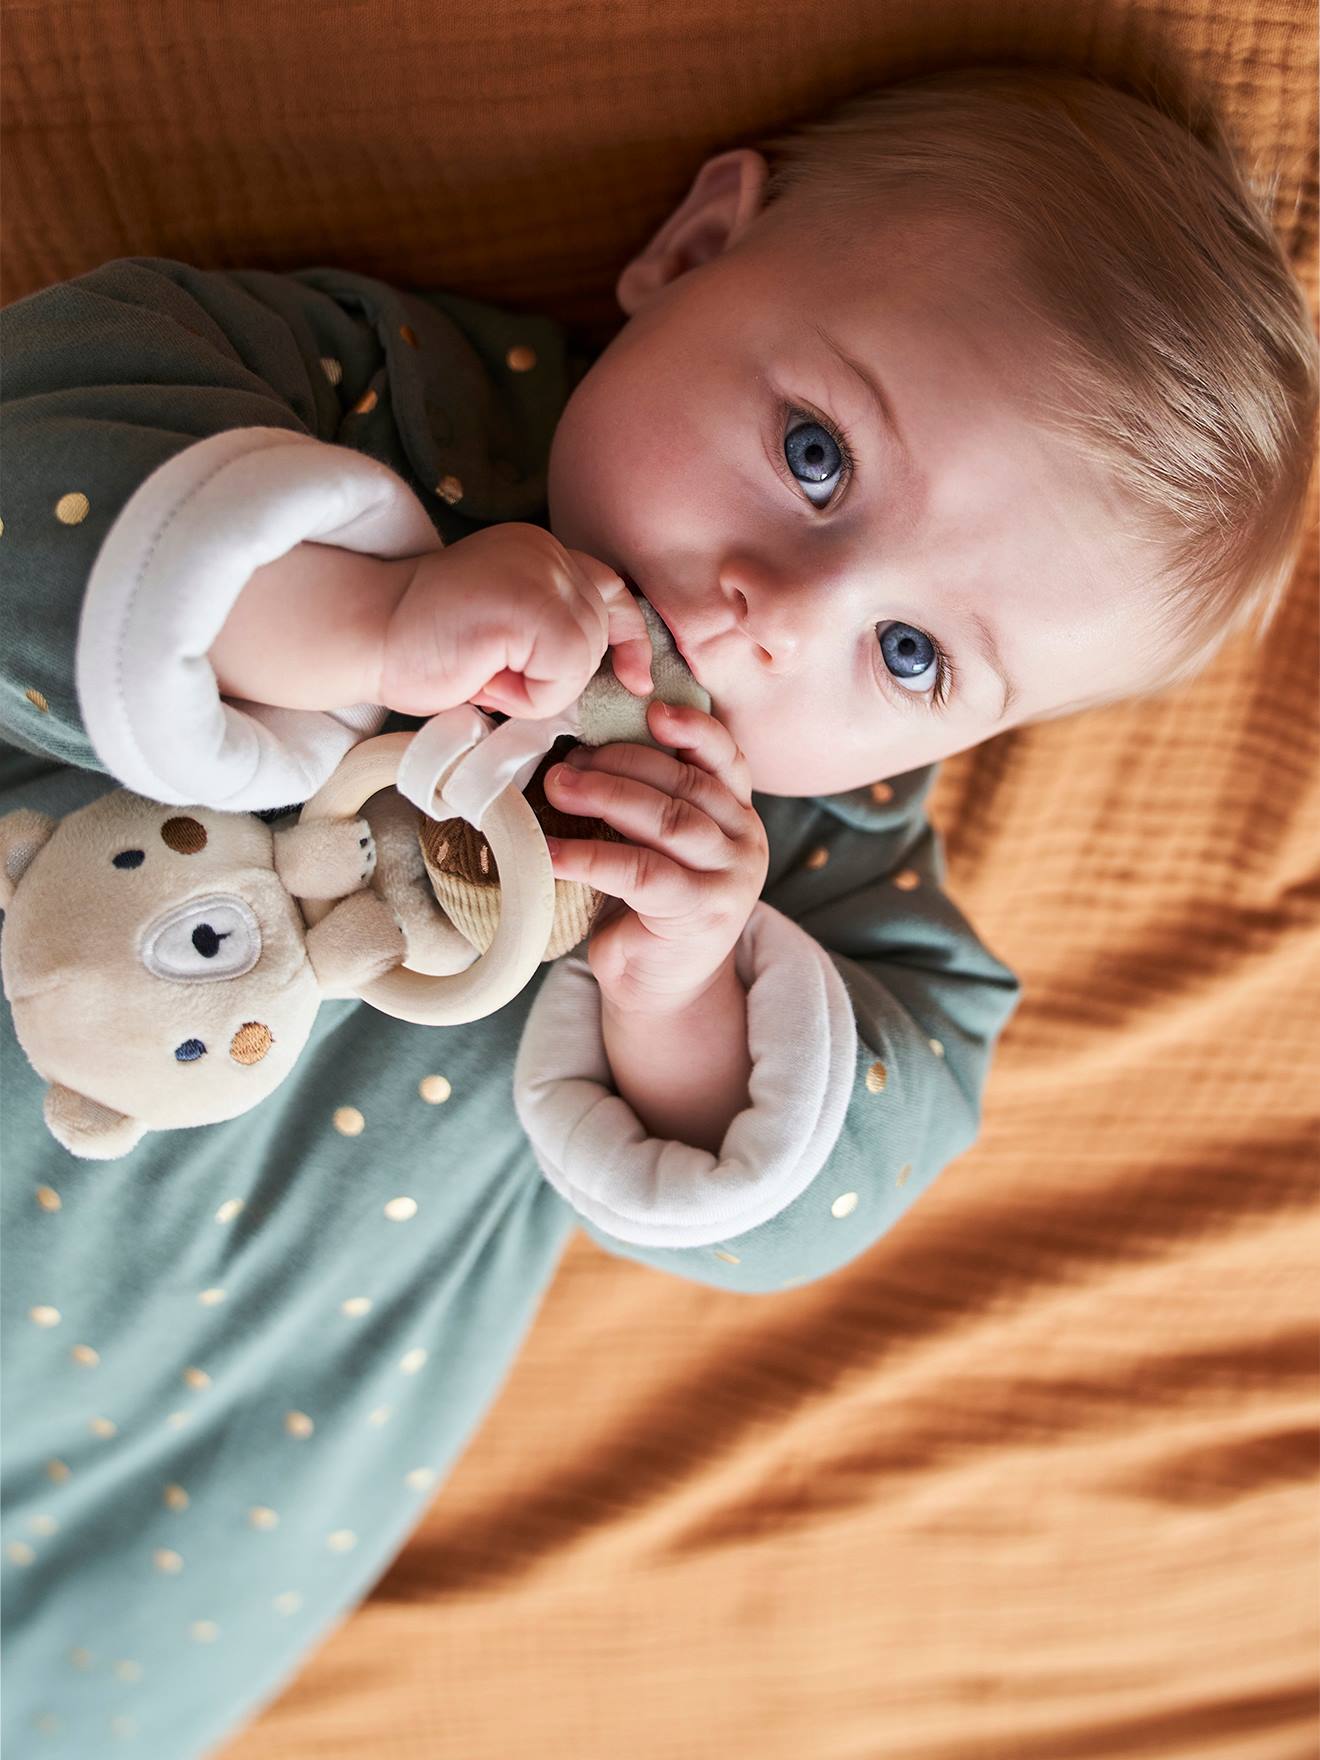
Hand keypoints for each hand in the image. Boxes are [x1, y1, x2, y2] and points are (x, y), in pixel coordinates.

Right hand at [376, 523, 654, 717]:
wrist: (364, 632)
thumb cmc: (423, 643)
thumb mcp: (504, 631)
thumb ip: (549, 630)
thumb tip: (608, 672)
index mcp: (540, 551)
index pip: (612, 590)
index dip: (630, 638)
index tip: (635, 678)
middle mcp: (546, 551)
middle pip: (598, 633)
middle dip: (555, 676)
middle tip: (491, 675)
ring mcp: (539, 571)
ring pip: (583, 656)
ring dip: (536, 688)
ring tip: (483, 674)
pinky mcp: (529, 603)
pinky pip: (563, 673)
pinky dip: (529, 696)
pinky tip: (484, 679)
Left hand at [542, 700, 769, 1013]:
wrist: (662, 985)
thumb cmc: (649, 906)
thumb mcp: (658, 844)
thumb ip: (649, 798)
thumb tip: (579, 749)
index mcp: (737, 812)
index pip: (725, 756)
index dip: (692, 728)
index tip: (652, 709)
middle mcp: (744, 839)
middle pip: (685, 783)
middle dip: (620, 763)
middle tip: (565, 763)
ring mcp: (729, 877)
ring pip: (668, 820)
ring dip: (606, 797)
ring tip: (557, 788)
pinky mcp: (701, 913)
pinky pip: (641, 872)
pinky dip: (588, 857)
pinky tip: (549, 853)